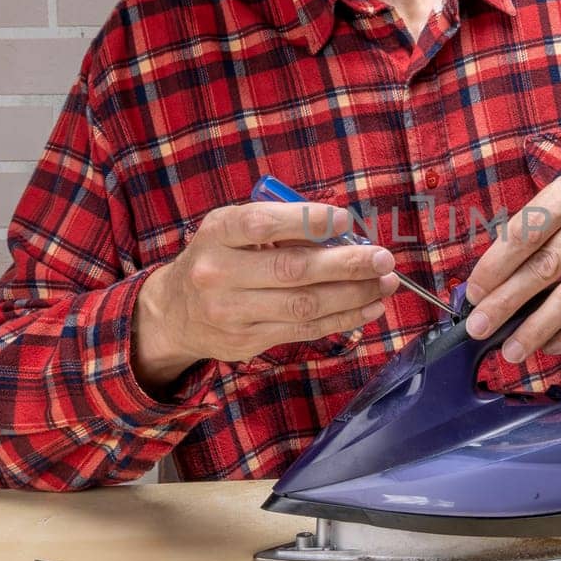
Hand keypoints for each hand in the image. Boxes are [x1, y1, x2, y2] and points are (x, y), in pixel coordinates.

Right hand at [132, 201, 398, 388]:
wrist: (174, 313)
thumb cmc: (217, 258)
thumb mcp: (232, 230)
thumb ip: (279, 226)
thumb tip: (345, 231)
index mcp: (216, 233)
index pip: (262, 224)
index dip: (307, 221)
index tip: (346, 219)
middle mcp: (218, 273)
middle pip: (292, 269)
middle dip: (346, 264)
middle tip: (383, 258)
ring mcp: (233, 312)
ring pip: (305, 305)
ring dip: (353, 294)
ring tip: (385, 283)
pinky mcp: (249, 341)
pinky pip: (305, 329)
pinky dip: (343, 319)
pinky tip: (369, 308)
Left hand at [462, 172, 560, 363]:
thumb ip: (530, 237)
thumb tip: (486, 288)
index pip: (524, 232)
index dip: (494, 267)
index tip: (474, 295)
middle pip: (546, 266)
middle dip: (507, 303)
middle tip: (480, 328)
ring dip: (537, 328)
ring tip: (512, 350)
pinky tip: (551, 346)